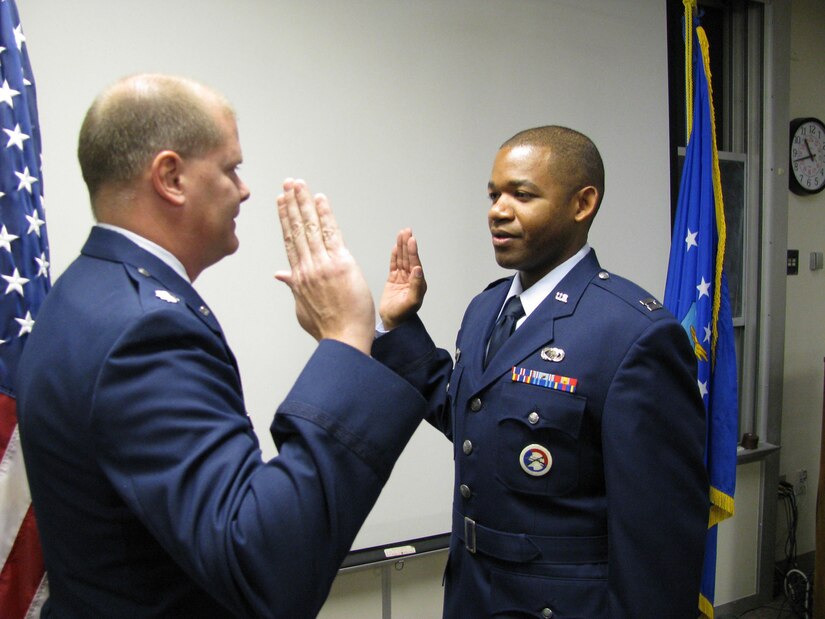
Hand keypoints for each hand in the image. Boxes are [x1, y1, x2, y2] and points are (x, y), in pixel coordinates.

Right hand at [274, 179, 374, 354]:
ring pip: (310, 227)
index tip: (280, 202)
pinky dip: (325, 215)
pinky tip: (320, 200)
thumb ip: (293, 287)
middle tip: (288, 184)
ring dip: (304, 203)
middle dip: (291, 204)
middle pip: (296, 229)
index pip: (290, 241)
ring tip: (299, 184)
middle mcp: (307, 267)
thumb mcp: (302, 307)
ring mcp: (322, 264)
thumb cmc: (327, 327)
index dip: (284, 219)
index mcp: (299, 277)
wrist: (343, 337)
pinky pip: (331, 233)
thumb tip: (281, 275)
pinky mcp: (340, 263)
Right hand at [379, 228, 426, 330]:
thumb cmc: (403, 314)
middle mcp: (411, 278)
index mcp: (418, 282)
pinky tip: (396, 247)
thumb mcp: (412, 301)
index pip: (415, 263)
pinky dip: (394, 256)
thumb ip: (416, 285)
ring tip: (401, 234)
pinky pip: (394, 265)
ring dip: (401, 247)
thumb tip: (418, 269)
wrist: (392, 321)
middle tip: (406, 231)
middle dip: (407, 244)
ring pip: (401, 259)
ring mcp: (402, 278)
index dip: (413, 251)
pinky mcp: (393, 280)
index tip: (411, 239)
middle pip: (408, 257)